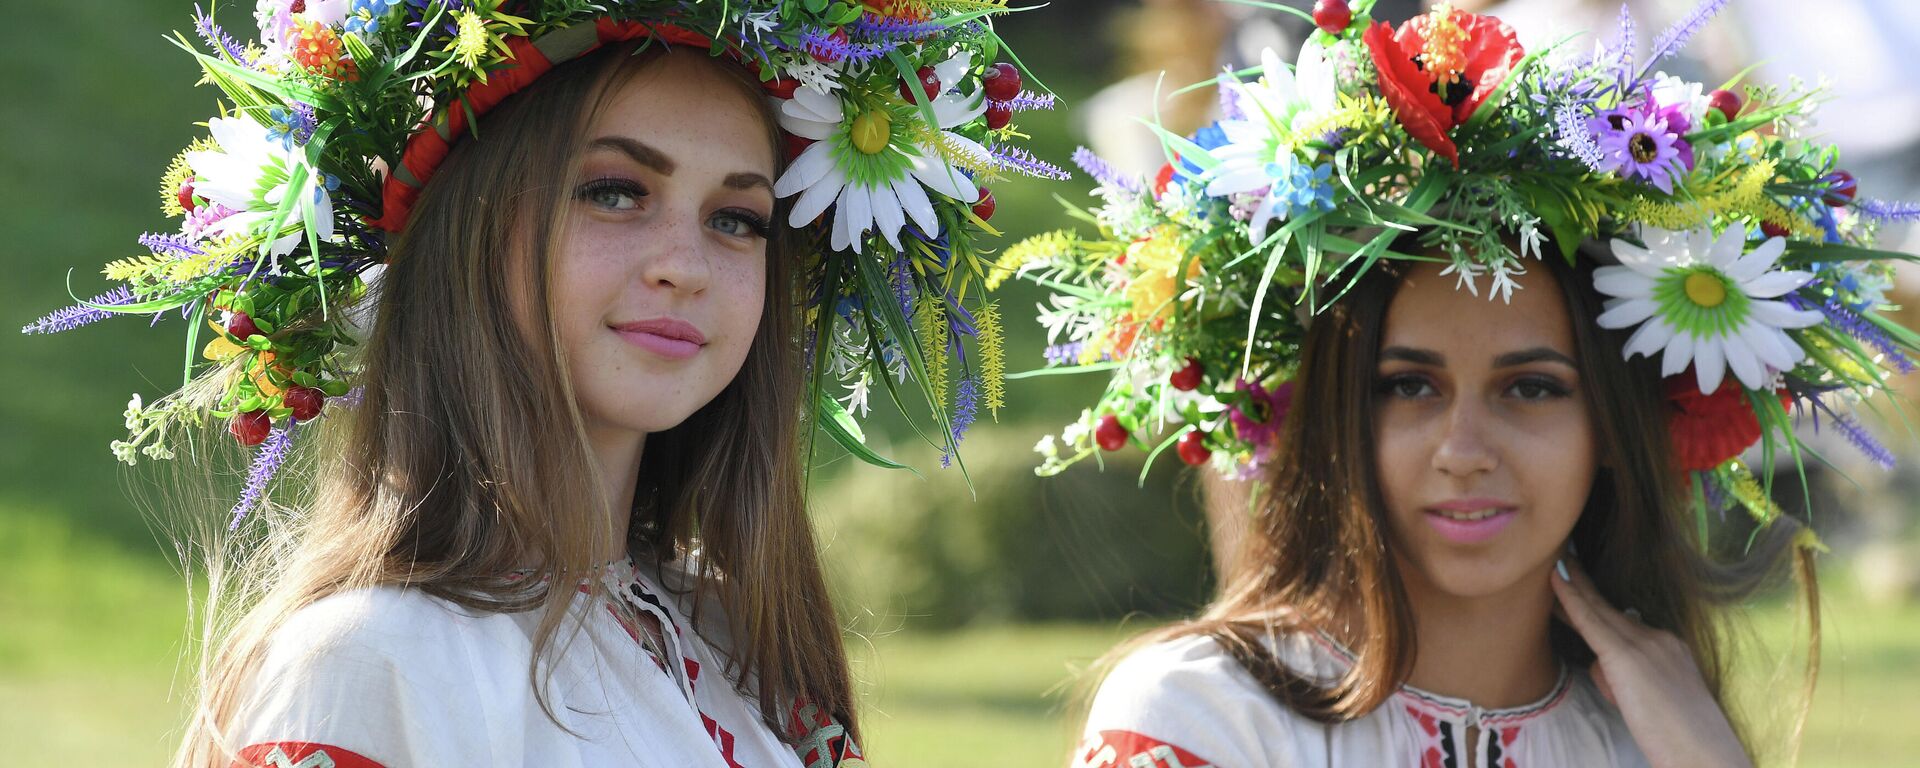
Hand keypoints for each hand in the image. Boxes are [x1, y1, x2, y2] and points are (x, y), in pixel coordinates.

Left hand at [1551, 558, 1752, 767]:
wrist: (1704, 755)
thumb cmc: (1678, 738)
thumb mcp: (1652, 698)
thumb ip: (1626, 677)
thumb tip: (1601, 666)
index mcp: (1669, 647)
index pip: (1622, 623)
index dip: (1596, 604)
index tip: (1579, 585)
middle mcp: (1659, 638)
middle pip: (1608, 609)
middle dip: (1582, 587)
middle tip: (1561, 561)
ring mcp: (1645, 645)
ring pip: (1597, 613)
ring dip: (1572, 593)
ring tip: (1552, 570)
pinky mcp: (1627, 657)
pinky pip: (1591, 621)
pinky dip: (1571, 599)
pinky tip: (1556, 579)